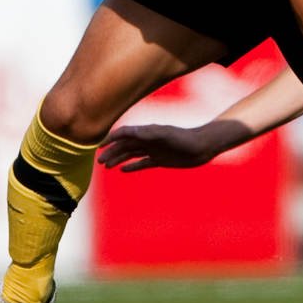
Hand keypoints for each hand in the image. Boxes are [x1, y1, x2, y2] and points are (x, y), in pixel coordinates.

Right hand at [99, 122, 229, 171]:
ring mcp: (153, 150)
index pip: (124, 133)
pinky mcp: (160, 160)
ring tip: (107, 166)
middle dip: (112, 152)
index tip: (99, 146)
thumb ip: (149, 134)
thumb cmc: (185, 138)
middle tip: (100, 162)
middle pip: (125, 145)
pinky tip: (123, 170)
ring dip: (118, 159)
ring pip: (131, 154)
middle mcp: (148, 140)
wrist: (203, 146)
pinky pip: (142, 163)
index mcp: (147, 132)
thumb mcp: (167, 135)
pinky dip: (132, 166)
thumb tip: (131, 133)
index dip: (111, 138)